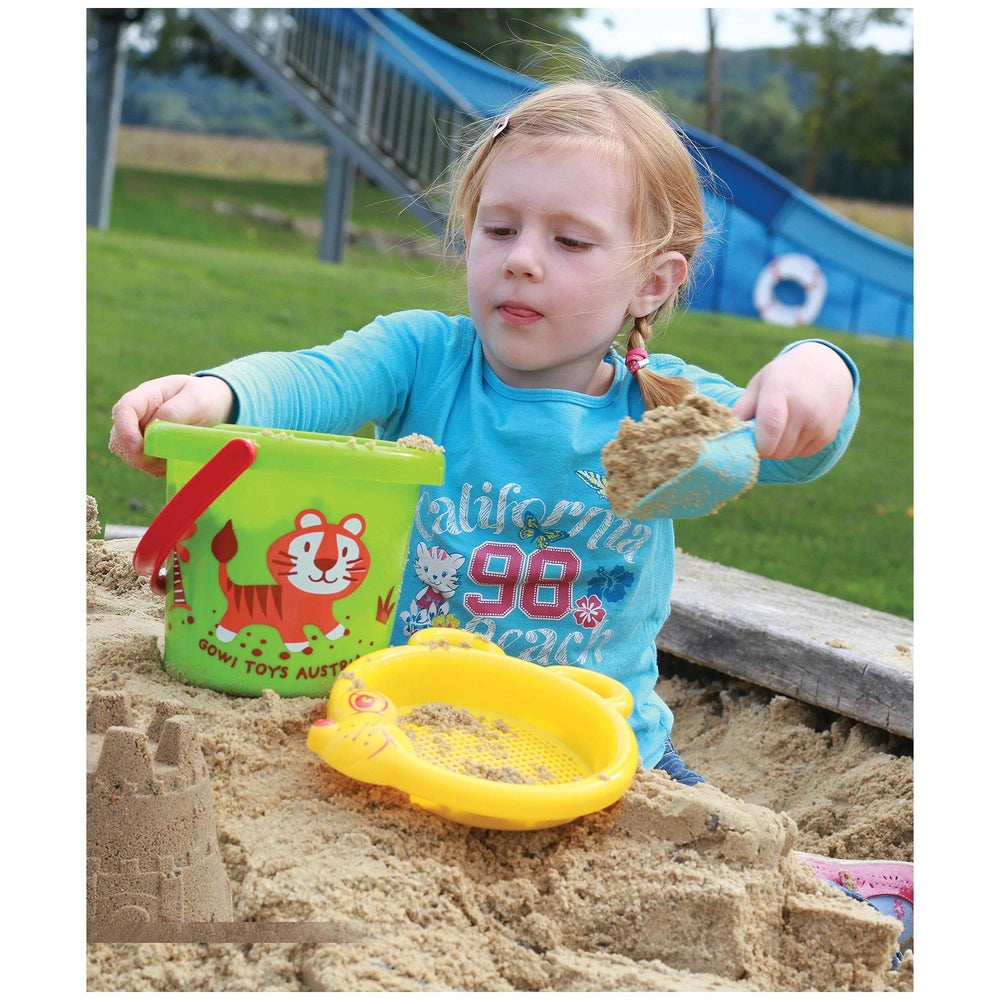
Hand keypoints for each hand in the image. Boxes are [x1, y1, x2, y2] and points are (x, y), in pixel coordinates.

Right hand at [109, 374, 234, 475]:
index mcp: (145, 397)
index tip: (138, 447)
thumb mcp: (196, 398)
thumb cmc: (202, 397)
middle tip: (165, 456)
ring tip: (181, 451)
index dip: (125, 430)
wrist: (211, 406)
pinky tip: (179, 457)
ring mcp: (140, 436)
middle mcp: (136, 418)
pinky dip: (162, 468)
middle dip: (137, 454)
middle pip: (120, 439)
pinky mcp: (149, 453)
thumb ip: (175, 411)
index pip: (124, 410)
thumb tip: (155, 428)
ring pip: (132, 457)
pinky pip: (149, 467)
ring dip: (153, 462)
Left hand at [732, 343, 853, 459]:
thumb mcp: (759, 383)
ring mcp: (818, 423)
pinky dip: (793, 447)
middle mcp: (804, 408)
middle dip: (764, 446)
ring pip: (787, 455)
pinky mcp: (827, 436)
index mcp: (781, 390)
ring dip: (778, 448)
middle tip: (761, 431)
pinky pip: (801, 454)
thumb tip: (729, 434)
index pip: (770, 426)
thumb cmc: (784, 377)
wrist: (827, 369)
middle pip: (776, 449)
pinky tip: (796, 427)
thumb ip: (742, 408)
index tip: (749, 443)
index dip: (757, 444)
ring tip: (780, 426)